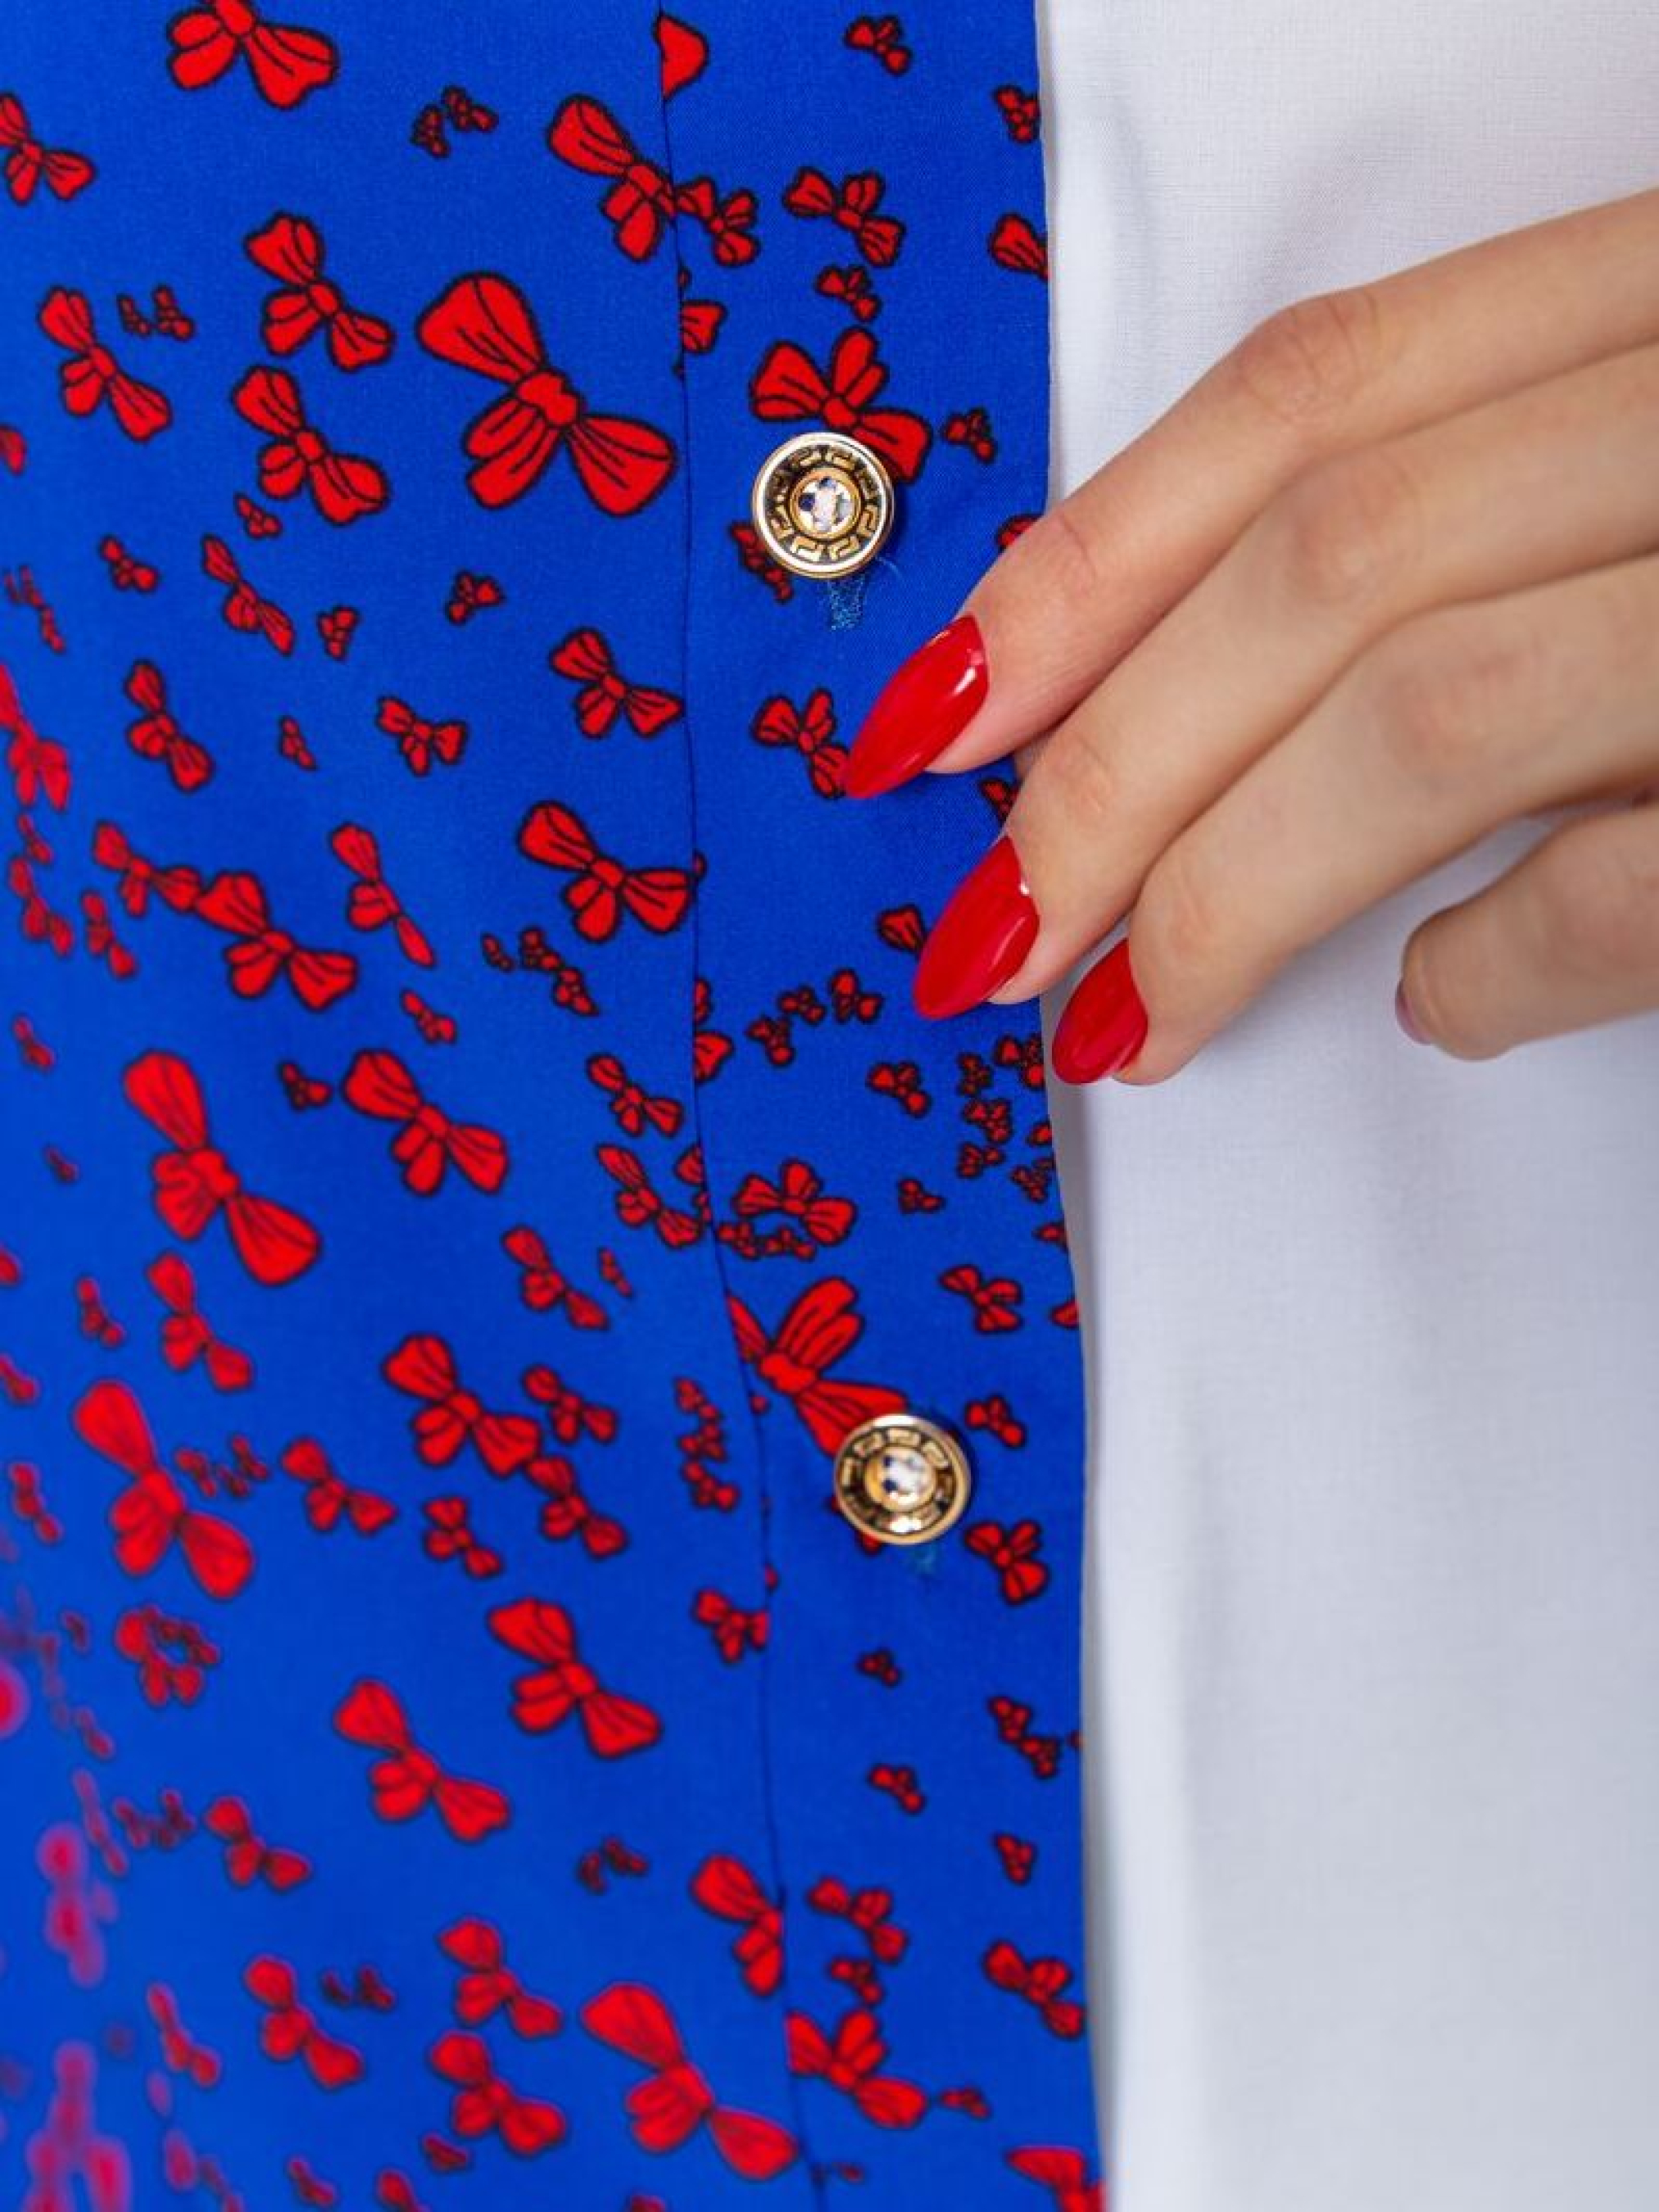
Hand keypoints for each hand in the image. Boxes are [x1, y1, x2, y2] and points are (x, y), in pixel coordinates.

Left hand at [843, 185, 1658, 1082]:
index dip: (1082, 564)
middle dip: (1109, 772)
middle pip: (1322, 566)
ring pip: (1419, 720)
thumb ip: (1461, 513)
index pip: (1307, 397)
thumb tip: (1208, 703)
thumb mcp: (1648, 451)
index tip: (933, 711)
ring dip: (1223, 895)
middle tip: (993, 922)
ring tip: (1125, 1013)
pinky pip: (1609, 892)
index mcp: (1657, 299)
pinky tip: (1432, 998)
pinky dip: (1489, 968)